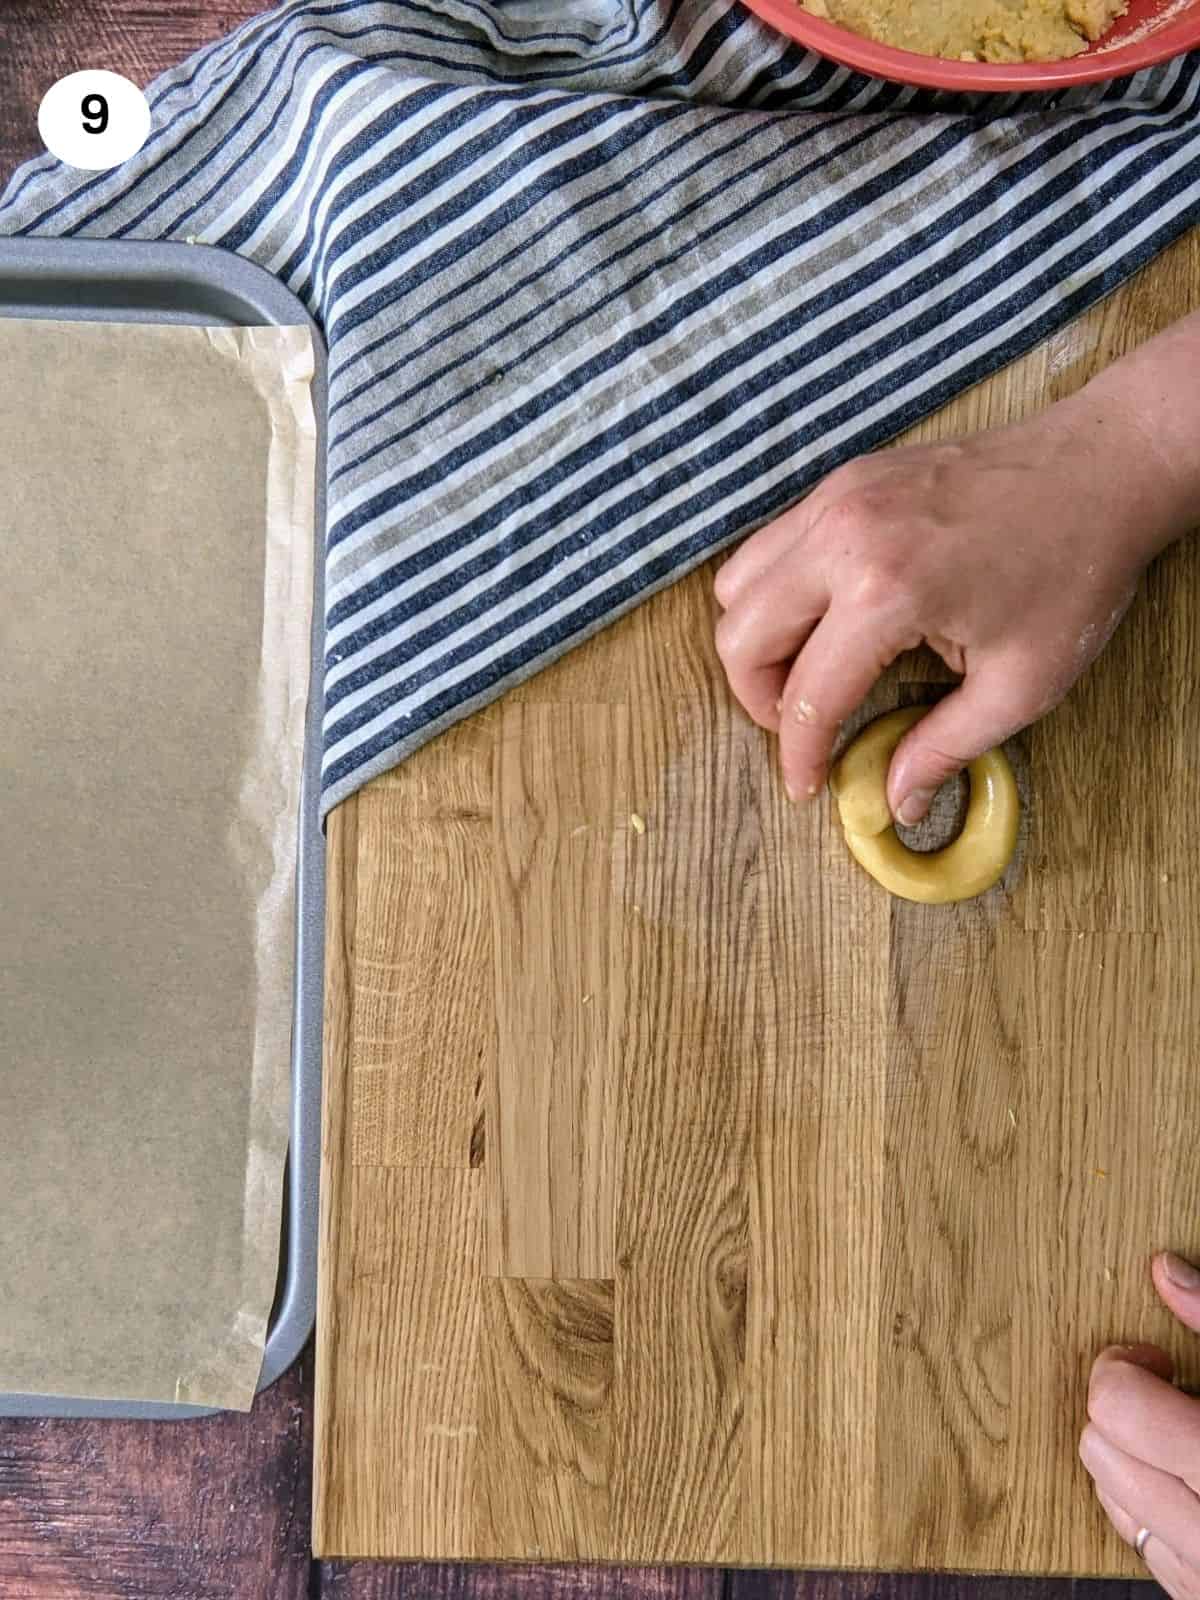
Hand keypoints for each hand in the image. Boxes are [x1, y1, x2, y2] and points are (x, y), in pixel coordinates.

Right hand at [713, 390, 1189, 823]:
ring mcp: (838, 498)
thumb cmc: (1074, 570)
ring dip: (758, 641)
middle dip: (759, 699)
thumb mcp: (1021, 684)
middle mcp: (844, 537)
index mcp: (887, 592)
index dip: (798, 754)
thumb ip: (945, 747)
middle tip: (800, 728)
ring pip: (738, 583)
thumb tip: (897, 801)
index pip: (807, 695)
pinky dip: (777, 592)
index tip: (806, 785)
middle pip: (740, 634)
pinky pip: (771, 544)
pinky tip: (825, 621)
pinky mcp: (845, 480)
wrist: (1102, 467)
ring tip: (805, 675)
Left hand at [1080, 1252, 1199, 1598]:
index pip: (1119, 1408)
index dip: (1126, 1367)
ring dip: (1130, 1457)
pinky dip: (1150, 1505)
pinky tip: (1192, 1480)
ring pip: (1112, 1501)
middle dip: (1122, 1408)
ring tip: (1182, 1433)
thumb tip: (1168, 1274)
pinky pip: (1145, 1547)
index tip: (1156, 1358)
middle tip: (1171, 1389)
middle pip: (1099, 1450)